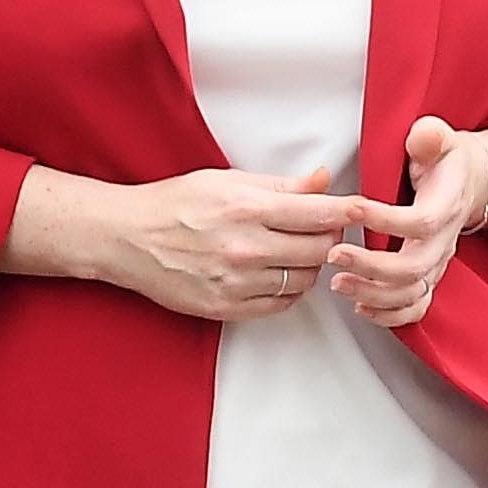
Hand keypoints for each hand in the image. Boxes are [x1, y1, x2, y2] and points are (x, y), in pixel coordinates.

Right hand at [17, 160, 369, 323]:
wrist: (126, 239)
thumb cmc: (173, 204)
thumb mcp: (226, 181)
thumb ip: (279, 184)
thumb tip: (322, 181)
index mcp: (247, 208)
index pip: (321, 214)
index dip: (349, 212)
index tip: (362, 210)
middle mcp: (245, 247)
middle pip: (321, 251)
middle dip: (330, 239)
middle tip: (321, 230)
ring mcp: (236, 282)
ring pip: (305, 280)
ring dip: (308, 265)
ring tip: (292, 251)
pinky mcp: (225, 307)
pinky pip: (280, 304)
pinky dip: (287, 290)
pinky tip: (274, 273)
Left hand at [331, 115, 487, 329]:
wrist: (465, 181)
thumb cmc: (442, 159)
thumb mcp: (438, 139)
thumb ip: (430, 137)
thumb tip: (425, 135)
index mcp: (447, 205)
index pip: (421, 222)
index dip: (387, 220)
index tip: (351, 209)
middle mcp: (444, 240)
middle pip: (413, 267)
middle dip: (371, 266)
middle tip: (334, 255)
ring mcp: (437, 263)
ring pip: (411, 292)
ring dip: (372, 293)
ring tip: (336, 283)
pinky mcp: (427, 276)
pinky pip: (415, 307)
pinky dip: (388, 315)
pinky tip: (359, 308)